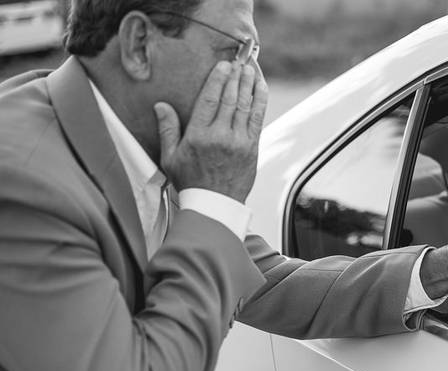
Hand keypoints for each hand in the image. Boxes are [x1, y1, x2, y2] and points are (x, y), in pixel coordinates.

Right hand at [154, 61, 268, 202]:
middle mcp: (220, 136)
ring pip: (245, 106)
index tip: (223, 66)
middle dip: (235, 77)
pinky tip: (261, 88)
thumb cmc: (190, 182)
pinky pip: (257, 119)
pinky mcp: (252, 148)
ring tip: (250, 69)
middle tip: (239, 61)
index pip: (209, 99)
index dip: (217, 79)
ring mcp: (239, 142)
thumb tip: (161, 105)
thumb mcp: (170, 158)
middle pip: (230, 99)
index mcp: (198, 136)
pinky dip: (260, 101)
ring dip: (249, 84)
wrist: (215, 205)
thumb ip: (167, 129)